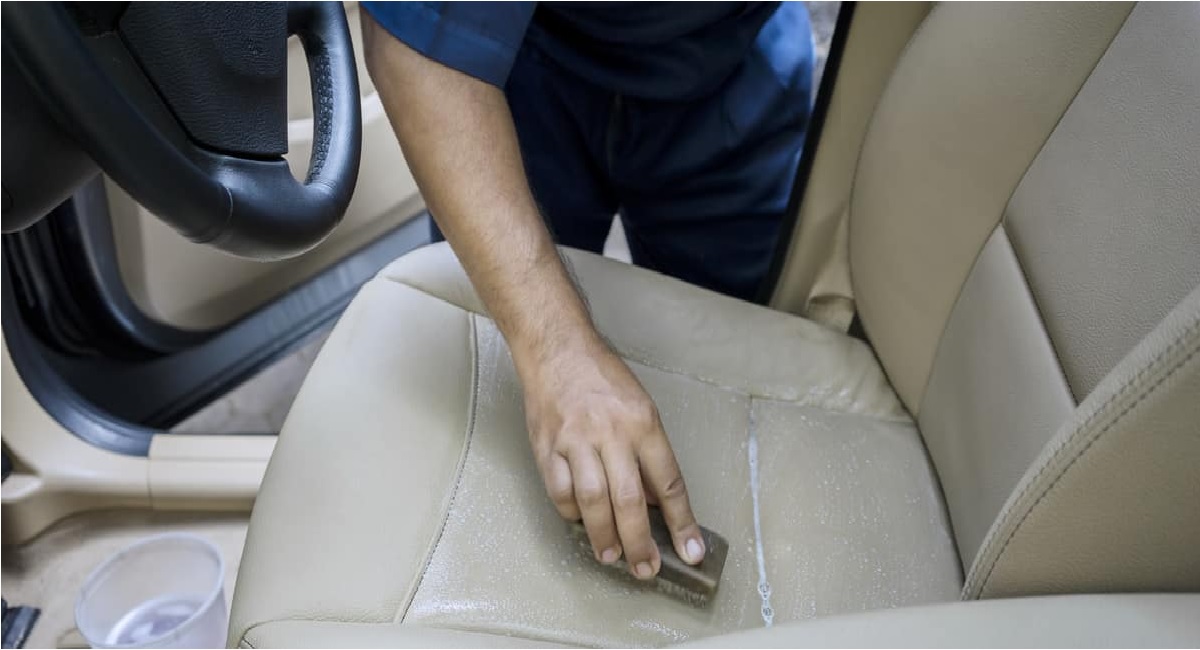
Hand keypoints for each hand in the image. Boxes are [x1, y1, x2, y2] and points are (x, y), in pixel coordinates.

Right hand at [521, 337, 704, 578]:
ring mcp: (576, 441)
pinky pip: (561, 492)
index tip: (691, 551)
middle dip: (639, 542)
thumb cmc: (602, 378)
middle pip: (629, 500)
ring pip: (593, 501)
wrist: (557, 350)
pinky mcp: (547, 447)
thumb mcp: (641, 407)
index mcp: (643, 423)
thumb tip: (654, 502)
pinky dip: (573, 513)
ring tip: (612, 556)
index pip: (668, 482)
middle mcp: (611, 433)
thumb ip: (648, 454)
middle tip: (645, 568)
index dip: (681, 522)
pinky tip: (582, 523)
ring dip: (604, 536)